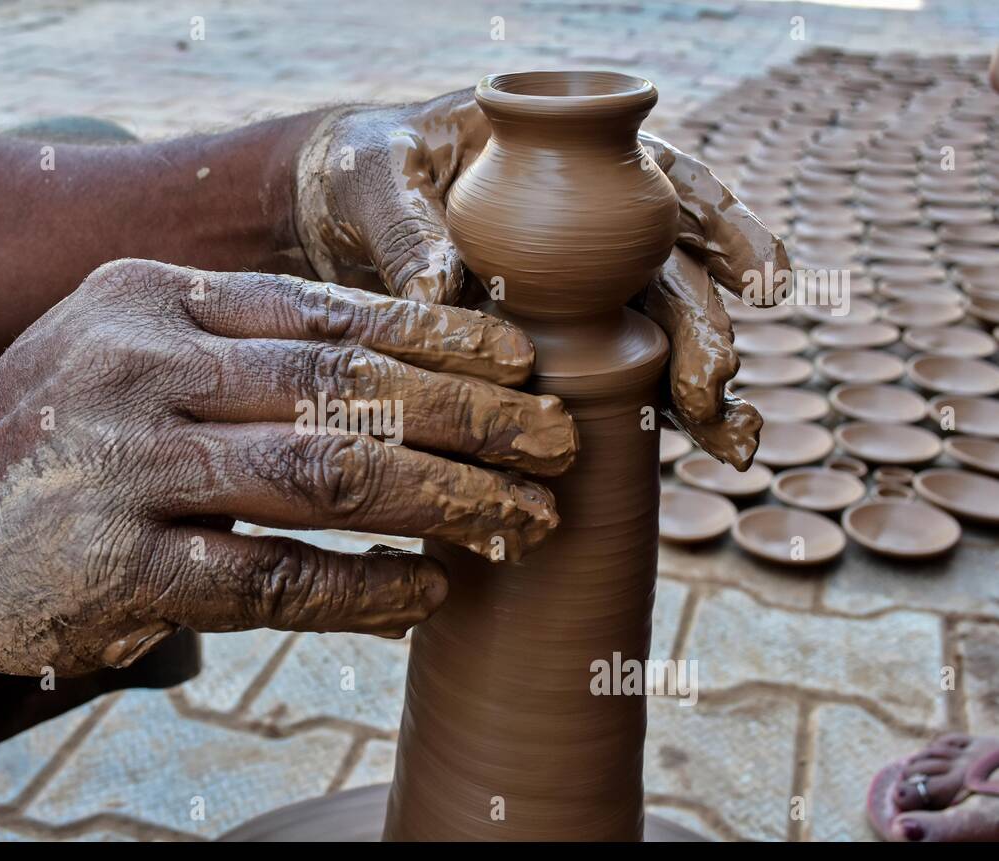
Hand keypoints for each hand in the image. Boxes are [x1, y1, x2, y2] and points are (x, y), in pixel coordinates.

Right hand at [0, 260, 575, 675]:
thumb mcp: (128, 353)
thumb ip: (240, 349)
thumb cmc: (51, 440)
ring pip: (325, 477)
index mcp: (152, 299)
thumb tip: (396, 375)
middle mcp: (141, 366)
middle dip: (470, 420)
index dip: (438, 344)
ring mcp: (127, 467)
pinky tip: (427, 593)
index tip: (522, 370)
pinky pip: (273, 578)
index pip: (327, 314)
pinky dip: (363, 588)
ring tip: (523, 524)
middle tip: (557, 447)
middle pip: (346, 388)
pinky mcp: (119, 569)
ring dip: (444, 501)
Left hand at [294, 92, 790, 468]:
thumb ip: (411, 228)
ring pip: (658, 337)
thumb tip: (439, 291)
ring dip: (699, 391)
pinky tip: (702, 455)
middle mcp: (591, 232)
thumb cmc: (368, 171)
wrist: (336, 212)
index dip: (723, 229)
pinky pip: (612, 379)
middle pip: (671, 276)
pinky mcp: (551, 346)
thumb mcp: (379, 180)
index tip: (762, 278)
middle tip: (712, 384)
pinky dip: (654, 417)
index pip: (667, 187)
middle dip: (704, 332)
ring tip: (733, 445)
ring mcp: (578, 293)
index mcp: (571, 167)